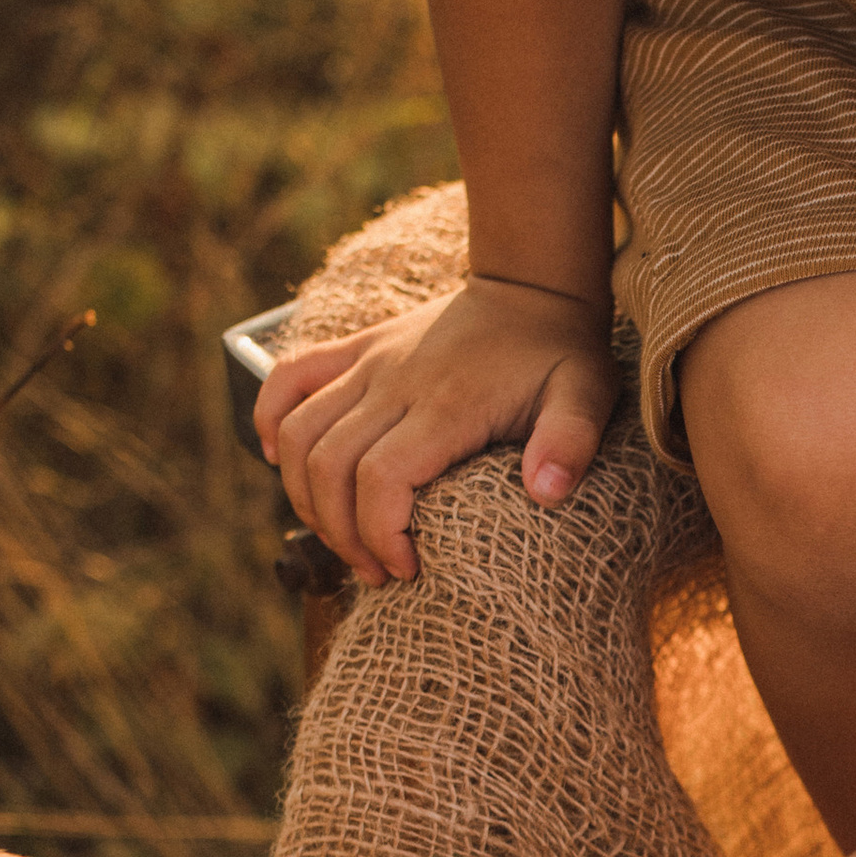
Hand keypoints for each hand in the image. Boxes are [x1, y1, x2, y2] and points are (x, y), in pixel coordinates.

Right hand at [257, 280, 617, 582]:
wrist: (532, 285)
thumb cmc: (560, 352)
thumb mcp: (587, 394)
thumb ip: (571, 442)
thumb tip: (545, 492)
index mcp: (446, 403)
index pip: (382, 478)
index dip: (380, 534)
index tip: (407, 569)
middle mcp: (394, 381)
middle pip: (329, 466)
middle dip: (342, 534)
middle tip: (377, 571)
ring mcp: (369, 362)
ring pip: (297, 433)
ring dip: (304, 496)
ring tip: (341, 537)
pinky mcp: (356, 349)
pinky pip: (289, 378)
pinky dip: (268, 421)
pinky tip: (276, 461)